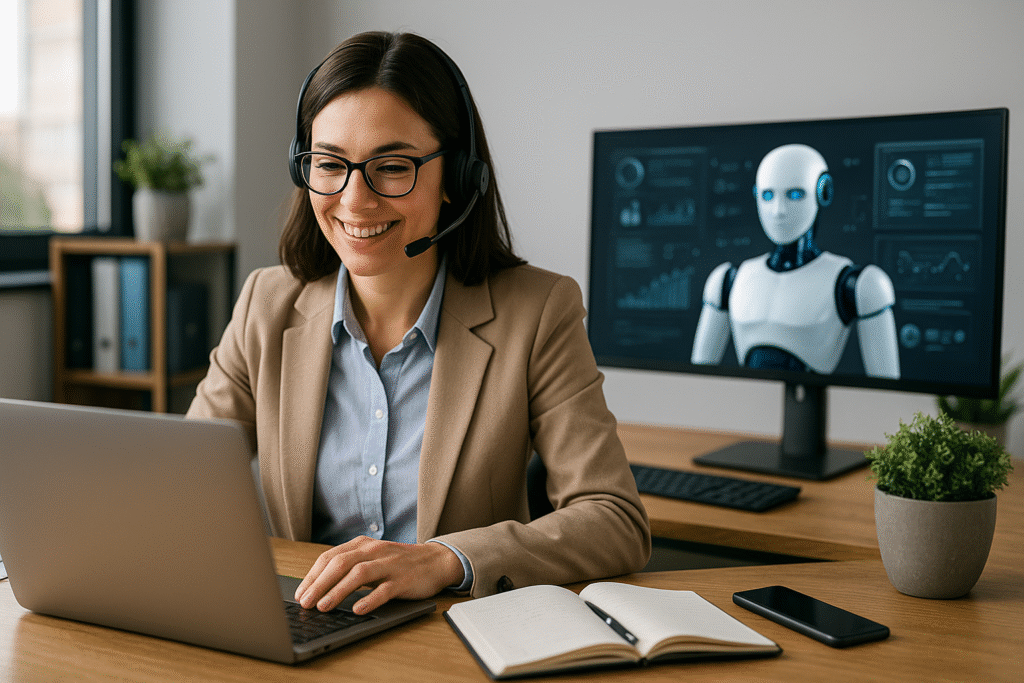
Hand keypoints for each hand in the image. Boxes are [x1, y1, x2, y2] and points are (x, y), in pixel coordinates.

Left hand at [294, 536, 463, 613]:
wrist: (435, 561)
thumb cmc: (399, 563)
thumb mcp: (372, 558)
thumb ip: (350, 567)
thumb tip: (319, 587)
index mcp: (363, 544)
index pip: (330, 557)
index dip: (312, 576)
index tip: (300, 593)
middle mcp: (374, 551)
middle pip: (340, 563)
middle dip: (319, 584)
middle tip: (305, 602)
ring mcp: (390, 564)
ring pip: (359, 574)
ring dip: (338, 591)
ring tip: (323, 606)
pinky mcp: (404, 579)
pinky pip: (384, 589)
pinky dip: (369, 600)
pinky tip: (357, 610)